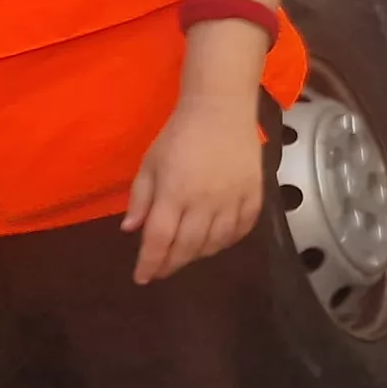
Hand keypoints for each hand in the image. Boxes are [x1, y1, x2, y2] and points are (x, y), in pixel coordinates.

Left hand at [124, 89, 267, 284]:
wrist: (221, 109)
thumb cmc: (179, 135)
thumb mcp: (150, 164)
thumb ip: (141, 198)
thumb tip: (132, 229)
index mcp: (174, 193)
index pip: (159, 239)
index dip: (150, 263)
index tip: (142, 278)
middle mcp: (205, 202)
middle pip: (187, 246)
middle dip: (171, 263)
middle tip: (162, 270)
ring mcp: (233, 199)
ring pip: (216, 241)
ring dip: (199, 254)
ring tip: (187, 255)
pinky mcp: (254, 194)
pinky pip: (244, 227)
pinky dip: (229, 240)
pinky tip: (218, 241)